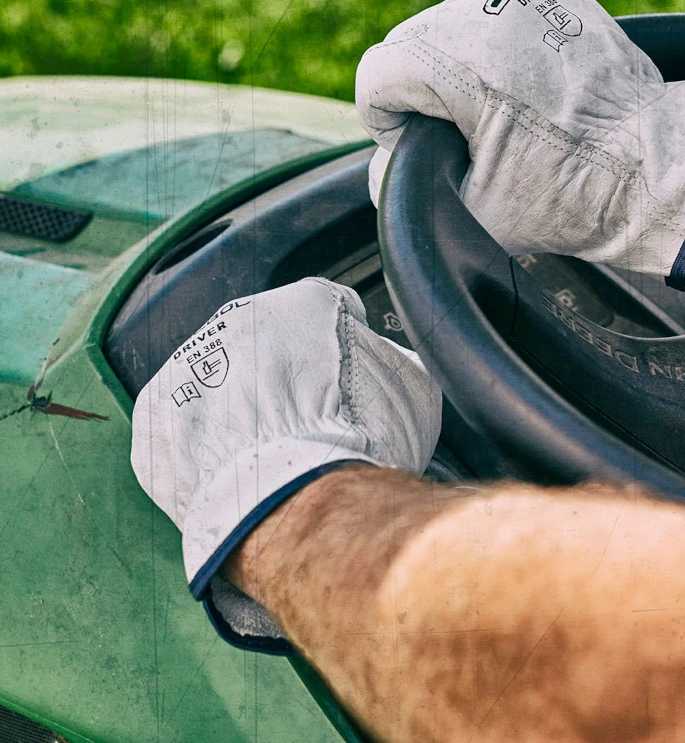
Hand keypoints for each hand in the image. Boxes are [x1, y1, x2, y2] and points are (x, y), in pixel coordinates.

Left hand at [130, 277, 440, 602]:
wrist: (300, 498)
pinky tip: (237, 470)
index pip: (326, 310)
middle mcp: (243, 316)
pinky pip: (185, 424)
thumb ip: (387, 358)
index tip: (345, 382)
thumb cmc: (360, 442)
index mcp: (307, 301)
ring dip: (241, 407)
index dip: (341, 349)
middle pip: (266, 342)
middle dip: (284, 375)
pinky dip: (206, 445)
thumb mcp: (411, 386)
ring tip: (270, 453)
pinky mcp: (158, 414)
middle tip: (308, 420)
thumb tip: (382, 362)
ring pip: (222, 379)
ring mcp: (193, 362)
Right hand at [357, 0, 684, 285]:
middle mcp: (482, 15)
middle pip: (410, 43)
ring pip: (455, 24)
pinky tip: (531, 94)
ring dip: (459, 67)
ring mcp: (525, 1)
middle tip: (461, 138)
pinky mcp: (560, 1)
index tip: (423, 150)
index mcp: (451, 61)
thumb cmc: (564, 195)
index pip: (377, 76)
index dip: (389, 123)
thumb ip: (405, 179)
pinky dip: (502, 53)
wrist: (654, 169)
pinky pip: (503, 20)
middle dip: (422, 91)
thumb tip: (387, 165)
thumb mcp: (466, 204)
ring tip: (498, 116)